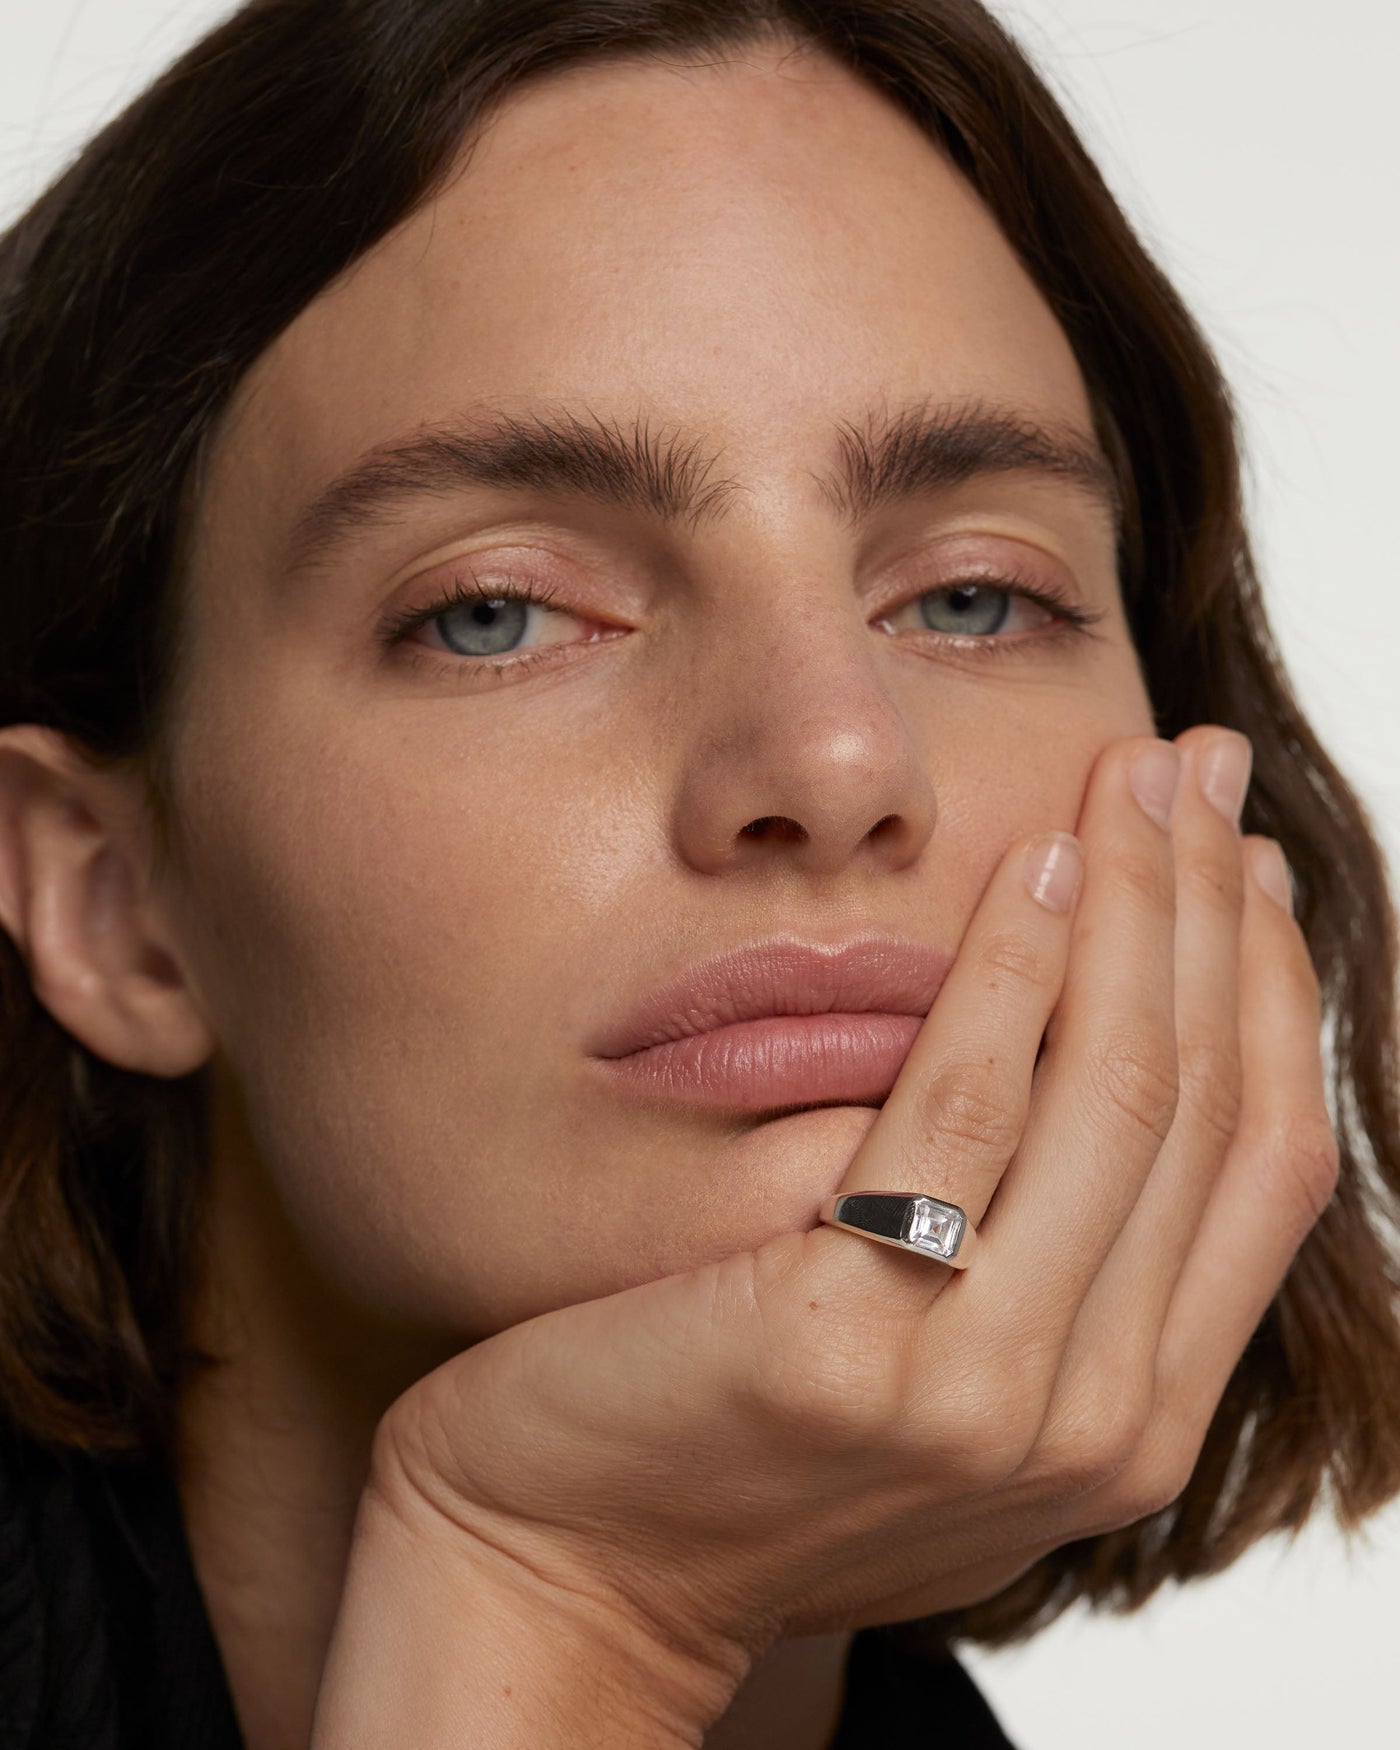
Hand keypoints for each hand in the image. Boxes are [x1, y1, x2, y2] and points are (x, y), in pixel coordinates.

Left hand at [350, 727, 1337, 1733]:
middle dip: (1214, 911)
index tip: (1241, 862)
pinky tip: (1027, 862)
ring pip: (1113, 1092)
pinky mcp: (853, 1342)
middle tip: (1203, 764)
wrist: (559, 1561)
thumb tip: (1104, 1052)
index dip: (1268, 993)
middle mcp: (1089, 1419)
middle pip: (1201, 1108)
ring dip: (1139, 906)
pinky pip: (964, 1108)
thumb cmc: (731, 1437)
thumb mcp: (937, 1368)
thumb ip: (1042, 1260)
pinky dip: (1011, 970)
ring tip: (1133, 773)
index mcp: (1132, 1421)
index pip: (1262, 1167)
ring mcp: (980, 1394)